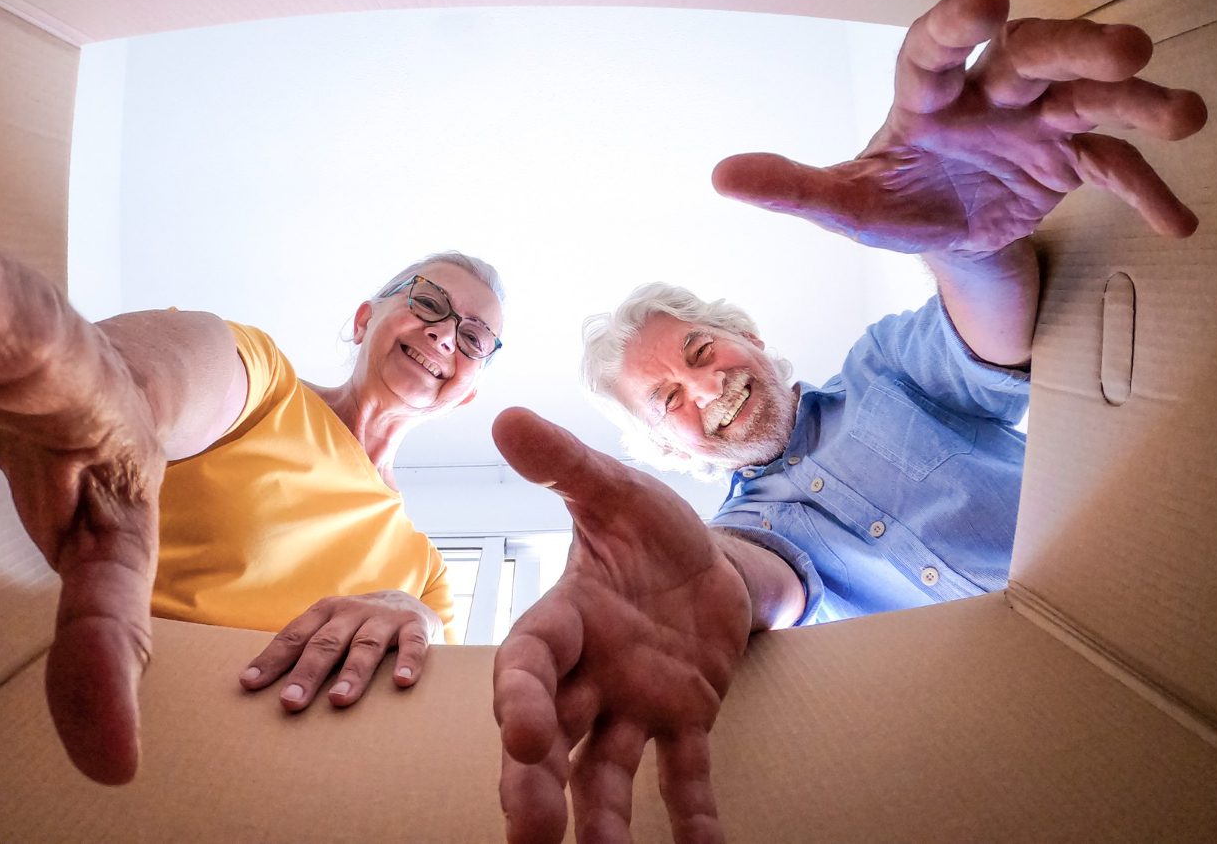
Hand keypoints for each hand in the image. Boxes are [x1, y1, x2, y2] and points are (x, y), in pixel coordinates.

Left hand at [239, 589, 440, 709]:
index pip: (294, 636)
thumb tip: (260, 686)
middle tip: (291, 702)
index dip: (272, 659)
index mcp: (325, 612)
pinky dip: (408, 661)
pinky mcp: (416, 625)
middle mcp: (352, 611)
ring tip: (339, 698)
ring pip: (365, 645)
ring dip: (352, 672)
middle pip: (326, 643)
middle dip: (307, 673)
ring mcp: (385, 618)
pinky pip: (412, 644)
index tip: (250, 684)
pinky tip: (402, 682)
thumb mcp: (332, 630)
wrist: (410, 603)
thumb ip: (307, 650)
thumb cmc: (358, 628)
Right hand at [490, 408, 751, 843]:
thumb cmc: (648, 526)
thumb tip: (507, 416)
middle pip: (554, 736)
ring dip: (602, 820)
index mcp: (565, 619)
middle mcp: (590, 673)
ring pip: (608, 770)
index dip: (521, 700)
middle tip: (531, 839)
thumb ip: (565, 463)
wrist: (710, 558)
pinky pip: (687, 774)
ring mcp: (636, 703)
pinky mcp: (686, 719)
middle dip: (536, 783)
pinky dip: (694, 816)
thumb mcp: (615, 487)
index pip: (528, 664)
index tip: (524, 734)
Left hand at [713, 0, 1206, 253]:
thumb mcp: (845, 205)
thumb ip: (793, 187)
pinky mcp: (1069, 162)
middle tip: (1125, 47)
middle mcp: (989, 96)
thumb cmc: (894, 202)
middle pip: (1033, 55)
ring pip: (1089, 98)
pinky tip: (1178, 221)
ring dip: (1135, 101)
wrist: (944, 235)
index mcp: (928, 97)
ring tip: (1182, 114)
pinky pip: (1114, 169)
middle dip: (1076, 47)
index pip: (938, 47)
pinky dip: (1146, 191)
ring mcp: (1036, 124)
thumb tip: (721, 176)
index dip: (960, 23)